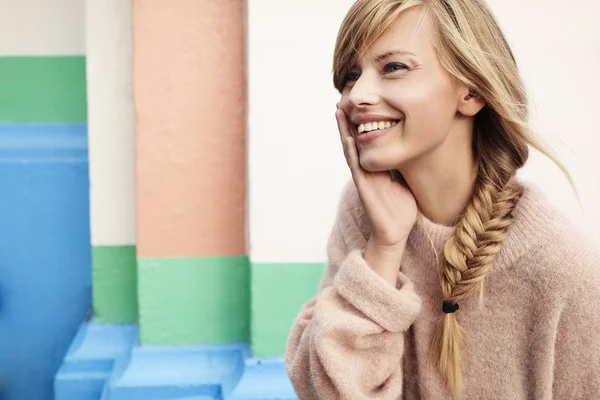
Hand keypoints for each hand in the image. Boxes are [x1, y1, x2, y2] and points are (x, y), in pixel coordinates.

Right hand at [335, 106, 417, 248]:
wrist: (395, 233)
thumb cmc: (399, 210)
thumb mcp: (402, 181)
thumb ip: (399, 167)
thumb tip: (406, 151)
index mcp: (374, 168)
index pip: (364, 143)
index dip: (358, 126)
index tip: (355, 107)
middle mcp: (365, 171)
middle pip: (352, 142)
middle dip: (346, 123)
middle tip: (340, 102)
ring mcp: (363, 179)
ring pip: (349, 151)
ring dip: (343, 132)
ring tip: (338, 113)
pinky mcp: (364, 189)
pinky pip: (356, 168)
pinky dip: (351, 152)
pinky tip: (348, 138)